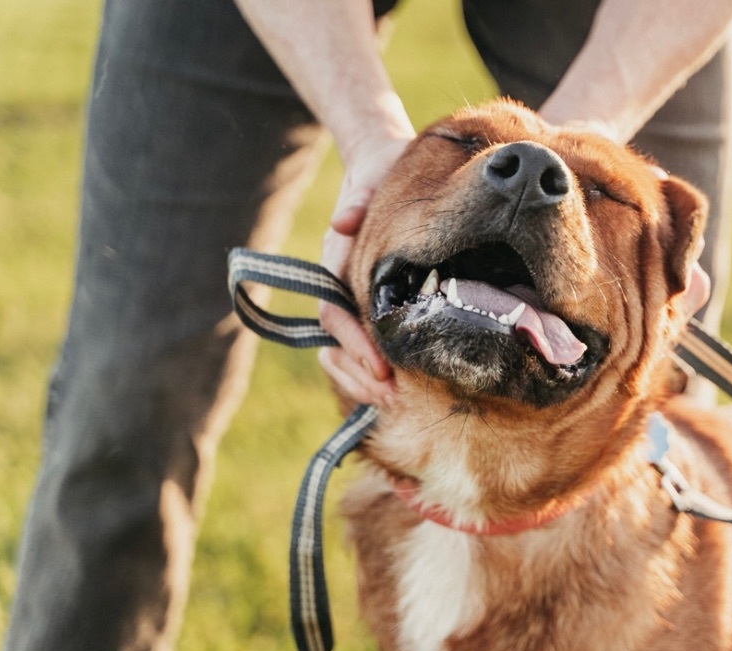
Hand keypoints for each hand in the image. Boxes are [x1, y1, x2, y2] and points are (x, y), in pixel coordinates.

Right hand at [318, 136, 411, 407]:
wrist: (378, 168)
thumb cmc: (379, 175)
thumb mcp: (370, 179)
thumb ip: (357, 199)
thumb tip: (345, 222)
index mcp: (335, 265)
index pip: (334, 316)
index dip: (355, 344)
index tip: (381, 366)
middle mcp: (338, 287)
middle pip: (336, 345)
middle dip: (360, 374)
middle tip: (392, 395)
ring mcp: (350, 300)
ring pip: (344, 353)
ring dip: (364, 381)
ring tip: (394, 401)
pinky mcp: (367, 307)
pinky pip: (362, 349)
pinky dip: (372, 371)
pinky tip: (397, 391)